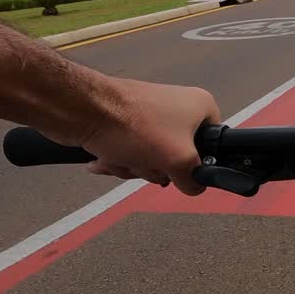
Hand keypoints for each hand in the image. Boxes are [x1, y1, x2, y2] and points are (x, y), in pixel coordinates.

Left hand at [47, 78, 220, 194]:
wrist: (82, 110)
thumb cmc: (136, 127)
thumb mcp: (179, 160)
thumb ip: (194, 179)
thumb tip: (194, 187)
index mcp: (199, 106)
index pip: (213, 142)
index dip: (196, 161)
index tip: (180, 166)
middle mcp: (177, 107)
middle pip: (177, 155)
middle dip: (155, 167)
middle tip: (146, 161)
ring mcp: (148, 115)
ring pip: (150, 158)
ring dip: (133, 166)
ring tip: (121, 157)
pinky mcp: (123, 122)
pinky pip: (129, 152)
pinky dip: (117, 159)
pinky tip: (104, 157)